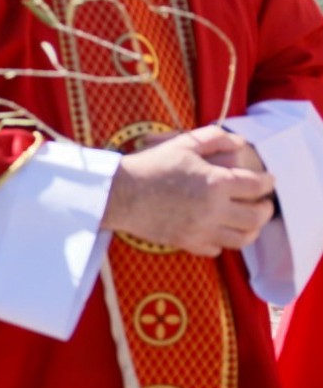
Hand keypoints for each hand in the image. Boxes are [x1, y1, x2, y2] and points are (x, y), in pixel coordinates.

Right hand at [103, 126, 274, 255]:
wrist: (120, 193)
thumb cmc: (150, 165)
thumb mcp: (182, 143)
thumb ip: (213, 138)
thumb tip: (239, 142)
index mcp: (215, 183)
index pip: (255, 186)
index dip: (267, 182)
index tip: (268, 180)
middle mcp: (213, 210)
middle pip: (256, 217)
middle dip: (265, 209)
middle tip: (263, 203)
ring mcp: (201, 230)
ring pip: (241, 239)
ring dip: (251, 229)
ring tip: (248, 221)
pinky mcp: (187, 243)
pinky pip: (216, 249)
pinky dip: (223, 241)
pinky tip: (218, 230)